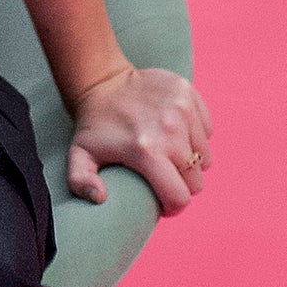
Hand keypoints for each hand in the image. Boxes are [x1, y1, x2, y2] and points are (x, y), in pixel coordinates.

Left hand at [65, 65, 212, 215]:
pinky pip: (206, 130)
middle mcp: (170, 130)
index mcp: (146, 151)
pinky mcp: (189, 94)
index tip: (163, 201)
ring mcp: (182, 110)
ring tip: (169, 153)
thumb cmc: (93, 124)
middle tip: (165, 177)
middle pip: (196, 180)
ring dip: (190, 160)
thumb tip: (100, 198)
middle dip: (182, 185)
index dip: (173, 206)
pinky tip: (176, 133)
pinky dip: (196, 137)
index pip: (180, 196)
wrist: (102, 81)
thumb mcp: (79, 154)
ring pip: (204, 156)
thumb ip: (80, 181)